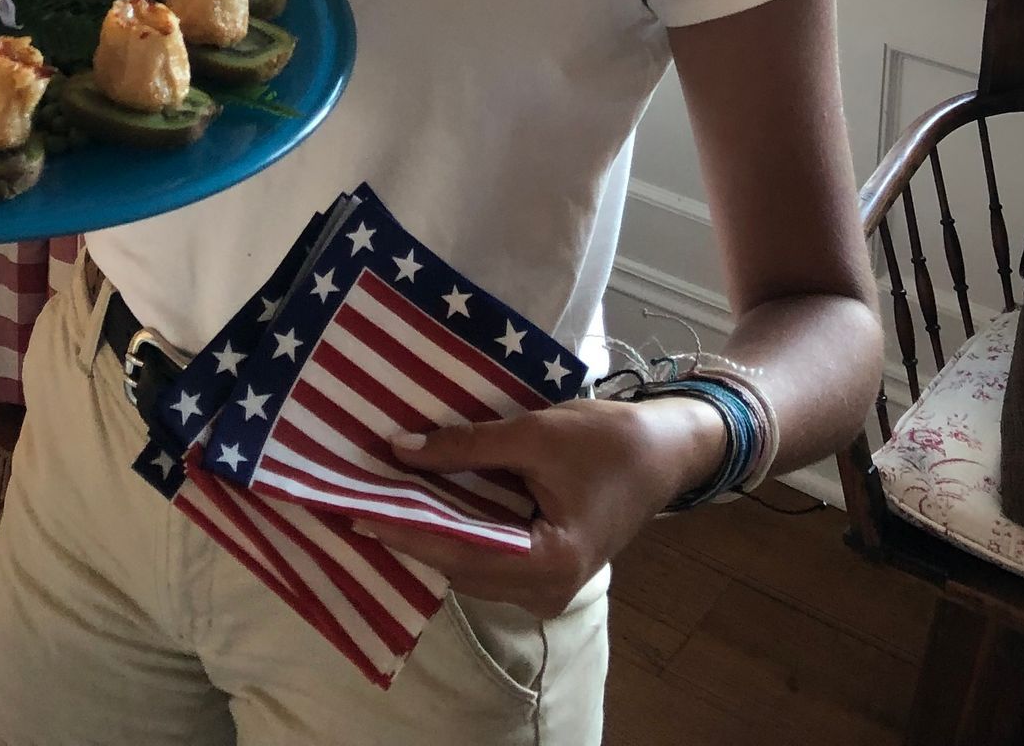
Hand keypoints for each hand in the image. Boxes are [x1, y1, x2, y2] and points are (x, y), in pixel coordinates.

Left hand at [356, 396, 726, 617]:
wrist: (667, 450)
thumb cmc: (608, 440)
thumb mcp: (535, 433)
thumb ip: (466, 446)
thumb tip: (398, 449)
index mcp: (548, 563)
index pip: (458, 553)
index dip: (404, 531)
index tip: (356, 512)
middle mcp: (544, 590)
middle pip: (460, 566)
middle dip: (409, 534)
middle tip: (357, 501)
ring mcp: (546, 586)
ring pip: (471, 565)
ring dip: (430, 533)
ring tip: (382, 499)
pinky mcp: (545, 569)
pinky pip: (488, 557)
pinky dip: (456, 531)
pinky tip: (427, 503)